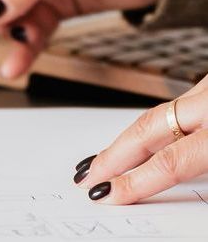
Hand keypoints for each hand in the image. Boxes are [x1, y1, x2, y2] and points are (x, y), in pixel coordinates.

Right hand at [72, 76, 207, 202]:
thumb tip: (177, 187)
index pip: (168, 161)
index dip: (134, 181)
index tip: (107, 194)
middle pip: (146, 129)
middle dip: (112, 154)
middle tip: (87, 173)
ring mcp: (206, 89)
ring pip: (153, 113)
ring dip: (125, 139)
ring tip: (103, 159)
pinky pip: (171, 106)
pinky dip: (150, 125)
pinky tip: (140, 138)